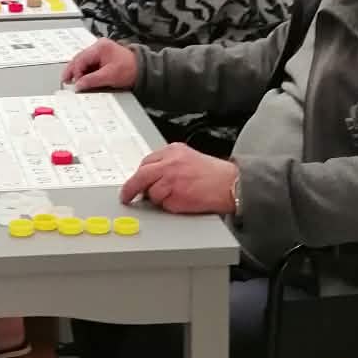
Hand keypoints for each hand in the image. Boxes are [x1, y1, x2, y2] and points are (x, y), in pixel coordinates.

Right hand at [62, 38, 138, 91]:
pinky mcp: (103, 56)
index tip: (74, 83)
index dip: (75, 72)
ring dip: (79, 71)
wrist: (143, 70)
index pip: (81, 59)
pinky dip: (86, 71)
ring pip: (84, 61)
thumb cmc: (130, 69)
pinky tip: (84, 78)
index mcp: (100, 47)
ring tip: (75, 81)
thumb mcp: (109, 76)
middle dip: (73, 71)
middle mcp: (99, 46)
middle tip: (66, 81)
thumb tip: (78, 84)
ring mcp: (101, 50)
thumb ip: (91, 80)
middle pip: (80, 58)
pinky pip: (90, 63)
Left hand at [120, 144, 238, 214]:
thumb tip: (151, 177)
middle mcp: (170, 163)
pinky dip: (170, 206)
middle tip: (126, 197)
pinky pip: (164, 205)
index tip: (133, 183)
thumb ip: (169, 164)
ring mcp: (172, 180)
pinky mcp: (176, 196)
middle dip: (130, 188)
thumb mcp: (189, 158)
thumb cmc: (214, 174)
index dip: (139, 175)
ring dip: (159, 199)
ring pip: (151, 192)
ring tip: (177, 196)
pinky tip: (184, 201)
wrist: (231, 184)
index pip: (146, 162)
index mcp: (173, 151)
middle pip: (141, 175)